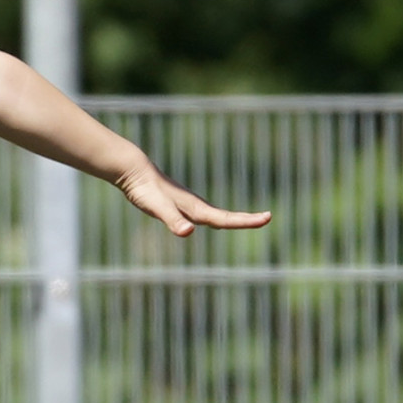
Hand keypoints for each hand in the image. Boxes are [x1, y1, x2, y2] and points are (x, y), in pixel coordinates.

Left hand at [115, 155, 272, 238]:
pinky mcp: (179, 204)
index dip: (247, 221)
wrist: (134, 170)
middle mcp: (196, 206)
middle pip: (226, 217)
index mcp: (196, 209)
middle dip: (247, 219)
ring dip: (235, 218)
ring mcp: (189, 204)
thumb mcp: (158, 208)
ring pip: (216, 214)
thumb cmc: (145, 191)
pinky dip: (216, 218)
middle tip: (267, 218)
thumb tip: (188, 232)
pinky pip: (204, 213)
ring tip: (250, 220)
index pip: (226, 219)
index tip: (268, 217)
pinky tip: (211, 221)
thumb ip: (172, 220)